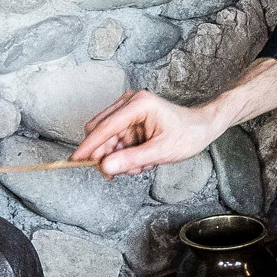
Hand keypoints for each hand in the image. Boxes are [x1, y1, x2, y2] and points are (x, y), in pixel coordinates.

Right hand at [74, 90, 218, 177]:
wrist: (201, 128)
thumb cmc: (186, 135)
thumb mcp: (160, 152)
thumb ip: (131, 159)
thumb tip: (105, 167)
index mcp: (138, 104)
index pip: (105, 127)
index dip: (88, 146)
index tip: (74, 160)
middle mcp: (129, 102)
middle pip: (100, 132)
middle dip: (107, 155)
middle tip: (118, 173)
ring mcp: (128, 110)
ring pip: (107, 139)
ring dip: (119, 157)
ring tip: (141, 164)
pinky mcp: (129, 119)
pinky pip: (115, 141)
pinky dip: (124, 154)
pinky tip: (141, 159)